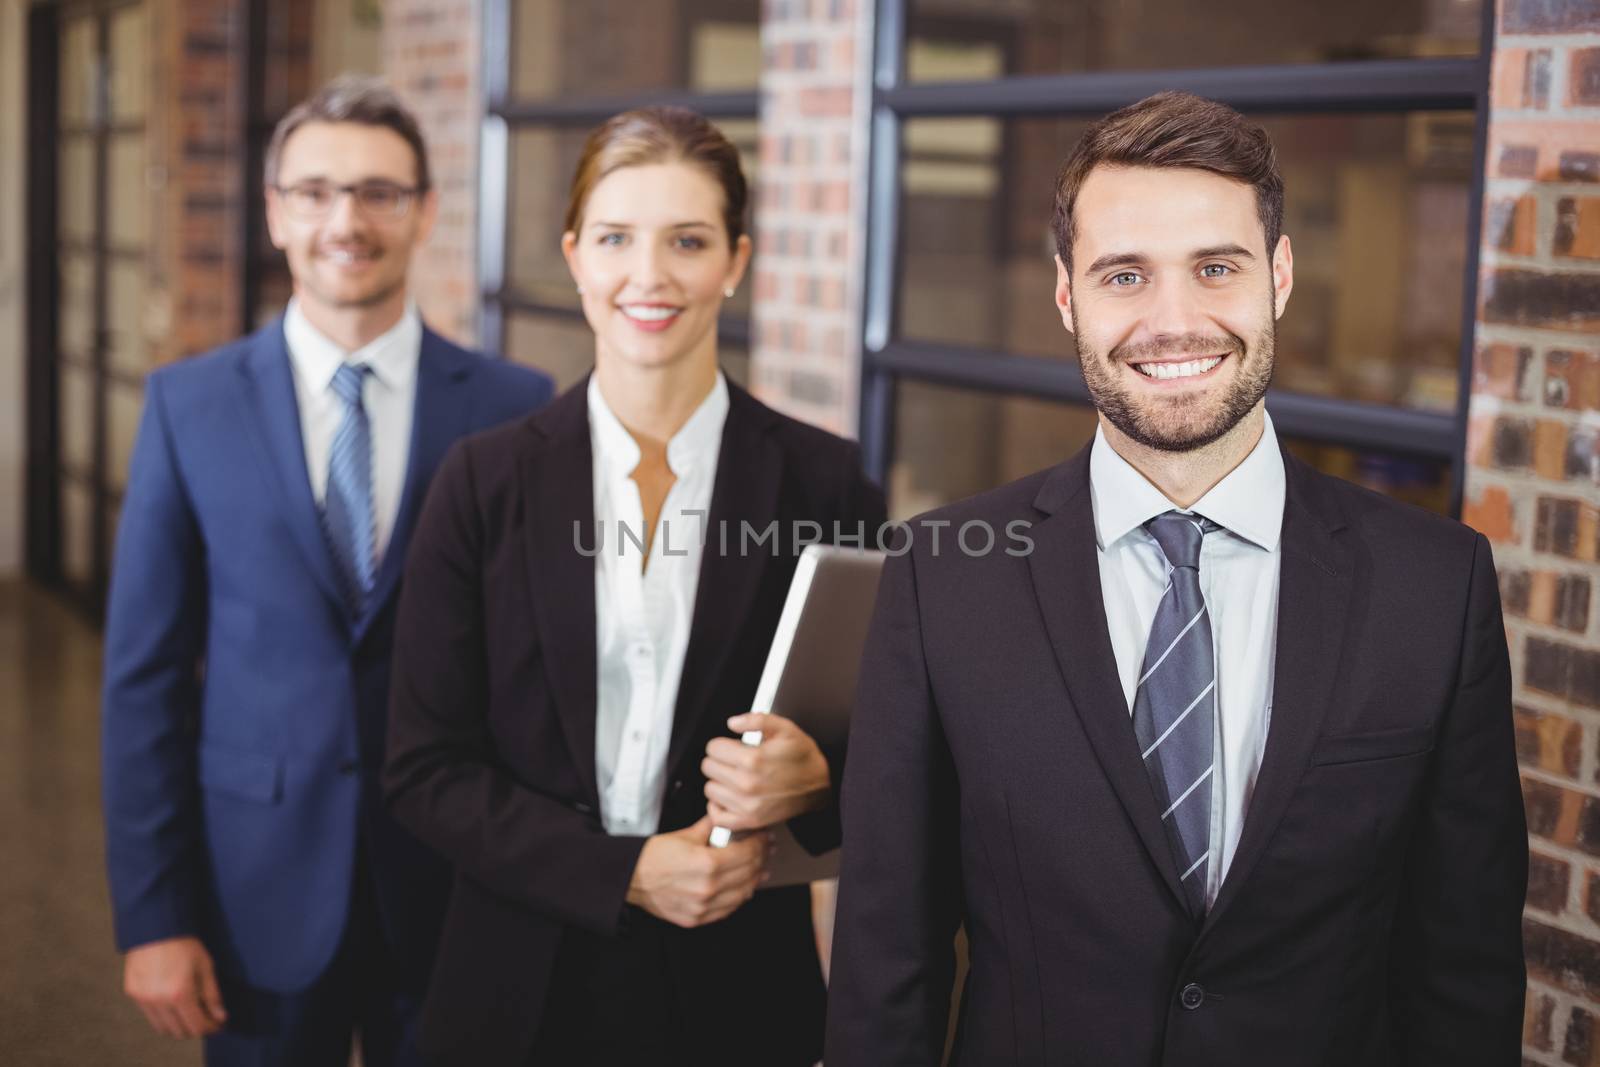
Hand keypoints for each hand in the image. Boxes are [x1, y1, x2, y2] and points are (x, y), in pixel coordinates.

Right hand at [123, 936, 226, 1037]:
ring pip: (162, 1027)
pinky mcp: (132, 993)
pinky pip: (150, 1015)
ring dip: (178, 1025)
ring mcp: (143, 998)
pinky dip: (163, 1015)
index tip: (218, 1024)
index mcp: (179, 994)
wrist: (155, 926)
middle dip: (195, 1028)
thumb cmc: (184, 943)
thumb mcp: (205, 966)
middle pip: (179, 1031)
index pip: (196, 1026)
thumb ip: (212, 995)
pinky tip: (173, 1003)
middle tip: (206, 1018)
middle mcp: (159, 1001)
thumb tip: (220, 1017)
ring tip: (190, 1012)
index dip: (210, 1028)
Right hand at [626, 814, 771, 927]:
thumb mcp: (686, 834)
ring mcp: (704, 907)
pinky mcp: (697, 919)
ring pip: (743, 894)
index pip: (748, 853)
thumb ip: (712, 826)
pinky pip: (728, 909)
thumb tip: (727, 817)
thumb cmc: (655, 855)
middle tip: (767, 849)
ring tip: (760, 868)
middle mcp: (708, 888)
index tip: (764, 837)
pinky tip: (743, 887)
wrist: (631, 878)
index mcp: (707, 864)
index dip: (761, 843)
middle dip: (762, 858)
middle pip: (749, 873)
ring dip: (755, 879)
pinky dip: (739, 897)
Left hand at [702, 713, 830, 831]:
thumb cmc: (803, 756)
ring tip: (734, 777)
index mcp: (753, 759)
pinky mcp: (750, 820)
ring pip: (710, 790)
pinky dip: (717, 807)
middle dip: (719, 760)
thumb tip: (733, 722)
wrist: (821, 784)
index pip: (713, 748)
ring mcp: (748, 805)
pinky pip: (718, 817)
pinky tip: (726, 797)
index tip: (730, 746)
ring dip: (719, 782)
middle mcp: (747, 784)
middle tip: (733, 760)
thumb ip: (756, 719)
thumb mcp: (784, 728)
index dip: (721, 744)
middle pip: (708, 768)